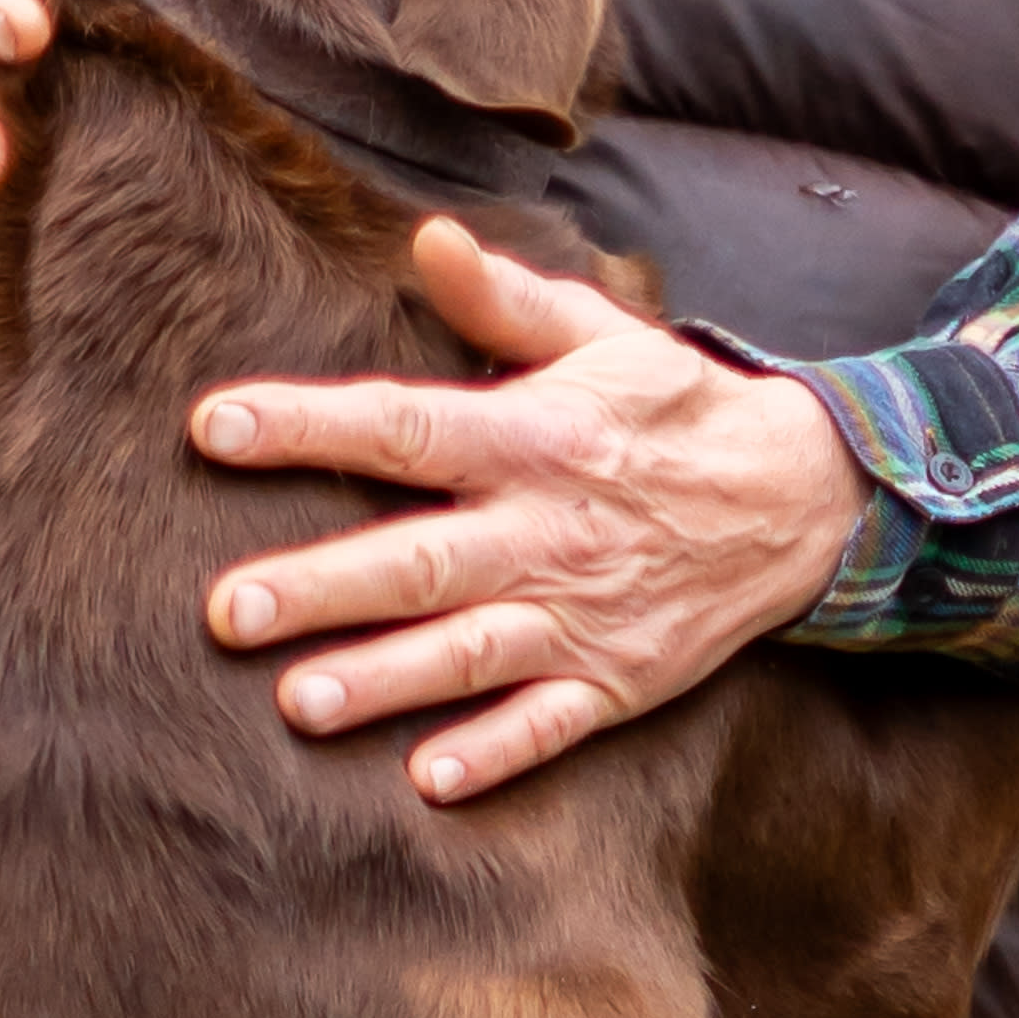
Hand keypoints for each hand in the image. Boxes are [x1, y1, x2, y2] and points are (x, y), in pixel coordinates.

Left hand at [192, 217, 868, 802]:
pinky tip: (429, 780)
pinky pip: (552, 724)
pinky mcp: (619, 679)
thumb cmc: (675, 412)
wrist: (804, 499)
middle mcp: (549, 528)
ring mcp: (584, 613)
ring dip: (385, 680)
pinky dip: (496, 752)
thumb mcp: (603, 336)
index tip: (214, 426)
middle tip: (226, 609)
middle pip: (419, 559)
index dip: (307, 425)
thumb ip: (505, 300)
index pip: (404, 424)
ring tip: (297, 702)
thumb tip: (426, 237)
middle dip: (322, 585)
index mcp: (535, 436)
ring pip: (469, 652)